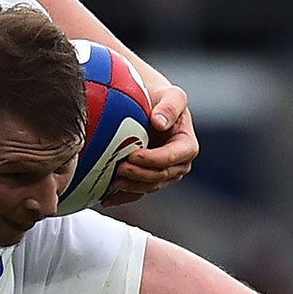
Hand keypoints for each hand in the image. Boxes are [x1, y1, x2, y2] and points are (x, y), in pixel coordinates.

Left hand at [103, 80, 195, 205]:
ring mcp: (161, 174)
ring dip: (129, 187)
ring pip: (147, 187)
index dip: (153, 160)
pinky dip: (121, 197)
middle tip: (119, 168)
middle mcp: (177, 164)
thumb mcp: (170, 95)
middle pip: (159, 176)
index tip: (133, 155)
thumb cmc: (160, 98)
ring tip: (112, 180)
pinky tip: (106, 198)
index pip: (172, 158)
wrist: (146, 104)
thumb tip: (160, 122)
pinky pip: (135, 194)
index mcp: (186, 146)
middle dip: (139, 175)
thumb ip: (170, 106)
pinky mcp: (145, 180)